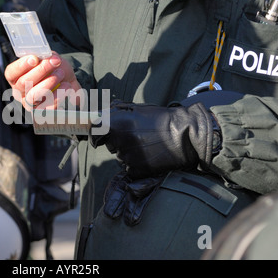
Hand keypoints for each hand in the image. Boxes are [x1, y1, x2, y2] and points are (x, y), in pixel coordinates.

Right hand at [4, 52, 82, 109]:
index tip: (35, 58)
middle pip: (23, 83)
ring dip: (49, 82)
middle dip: (41, 70)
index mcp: (16, 78)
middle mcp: (20, 92)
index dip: (21, 65)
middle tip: (55, 62)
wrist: (69, 83)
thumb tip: (45, 57)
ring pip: (33, 96)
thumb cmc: (55, 69)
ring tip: (61, 73)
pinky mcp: (43, 113)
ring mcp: (30, 104)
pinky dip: (59, 94)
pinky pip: (48, 106)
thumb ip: (44, 56)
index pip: (11, 73)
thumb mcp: (49, 58)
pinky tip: (66, 85)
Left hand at [90, 100, 213, 177]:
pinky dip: (136, 163)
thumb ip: (114, 111)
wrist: (185, 135)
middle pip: (108, 144)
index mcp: (116, 122)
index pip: (93, 132)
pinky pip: (128, 168)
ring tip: (146, 144)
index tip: (96, 139)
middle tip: (136, 135)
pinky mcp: (136, 169)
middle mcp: (119, 140)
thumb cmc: (160, 118)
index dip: (93, 136)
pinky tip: (149, 154)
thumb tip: (97, 116)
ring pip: (119, 156)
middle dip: (117, 141)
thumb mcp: (136, 108)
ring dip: (128, 152)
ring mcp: (127, 156)